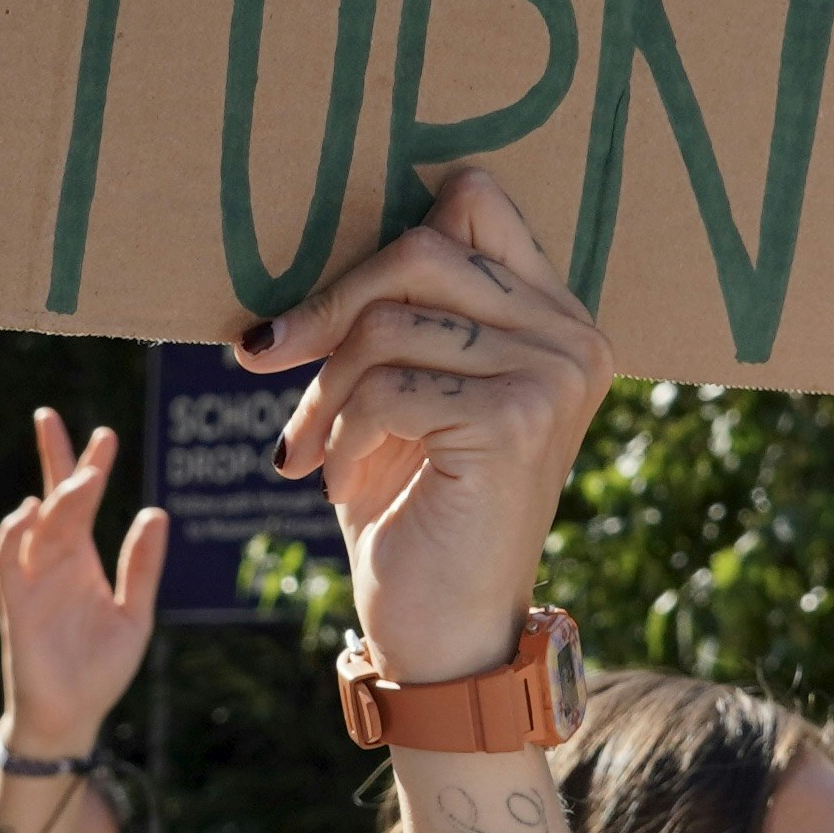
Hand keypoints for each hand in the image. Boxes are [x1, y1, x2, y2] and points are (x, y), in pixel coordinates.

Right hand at [0, 409, 167, 761]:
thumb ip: (142, 567)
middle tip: (60, 423)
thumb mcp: (134, 613)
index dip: (86, 465)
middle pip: (54, 501)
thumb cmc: (99, 669)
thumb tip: (156, 511)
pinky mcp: (16, 607)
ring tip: (81, 478)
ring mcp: (32, 582)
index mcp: (82, 561)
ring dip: (54, 500)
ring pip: (37, 527)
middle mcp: (54, 563)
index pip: (80, 502)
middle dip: (57, 461)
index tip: (104, 434)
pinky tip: (28, 513)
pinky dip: (12, 536)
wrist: (72, 717)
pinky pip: (6, 563)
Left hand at [254, 170, 613, 689]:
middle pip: (421, 249)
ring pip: (391, 321)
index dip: (381, 241)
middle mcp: (572, 335)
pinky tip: (341, 480)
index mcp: (554, 314)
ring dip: (326, 390)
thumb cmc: (410, 504)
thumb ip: (396, 306)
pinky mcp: (518, 420)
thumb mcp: (400, 387)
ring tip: (311, 447)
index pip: (474, 201)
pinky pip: (389, 387)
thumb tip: (313, 221)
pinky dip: (344, 435)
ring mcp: (554, 375)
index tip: (313, 309)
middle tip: (261, 360)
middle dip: (326, 309)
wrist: (441, 631)